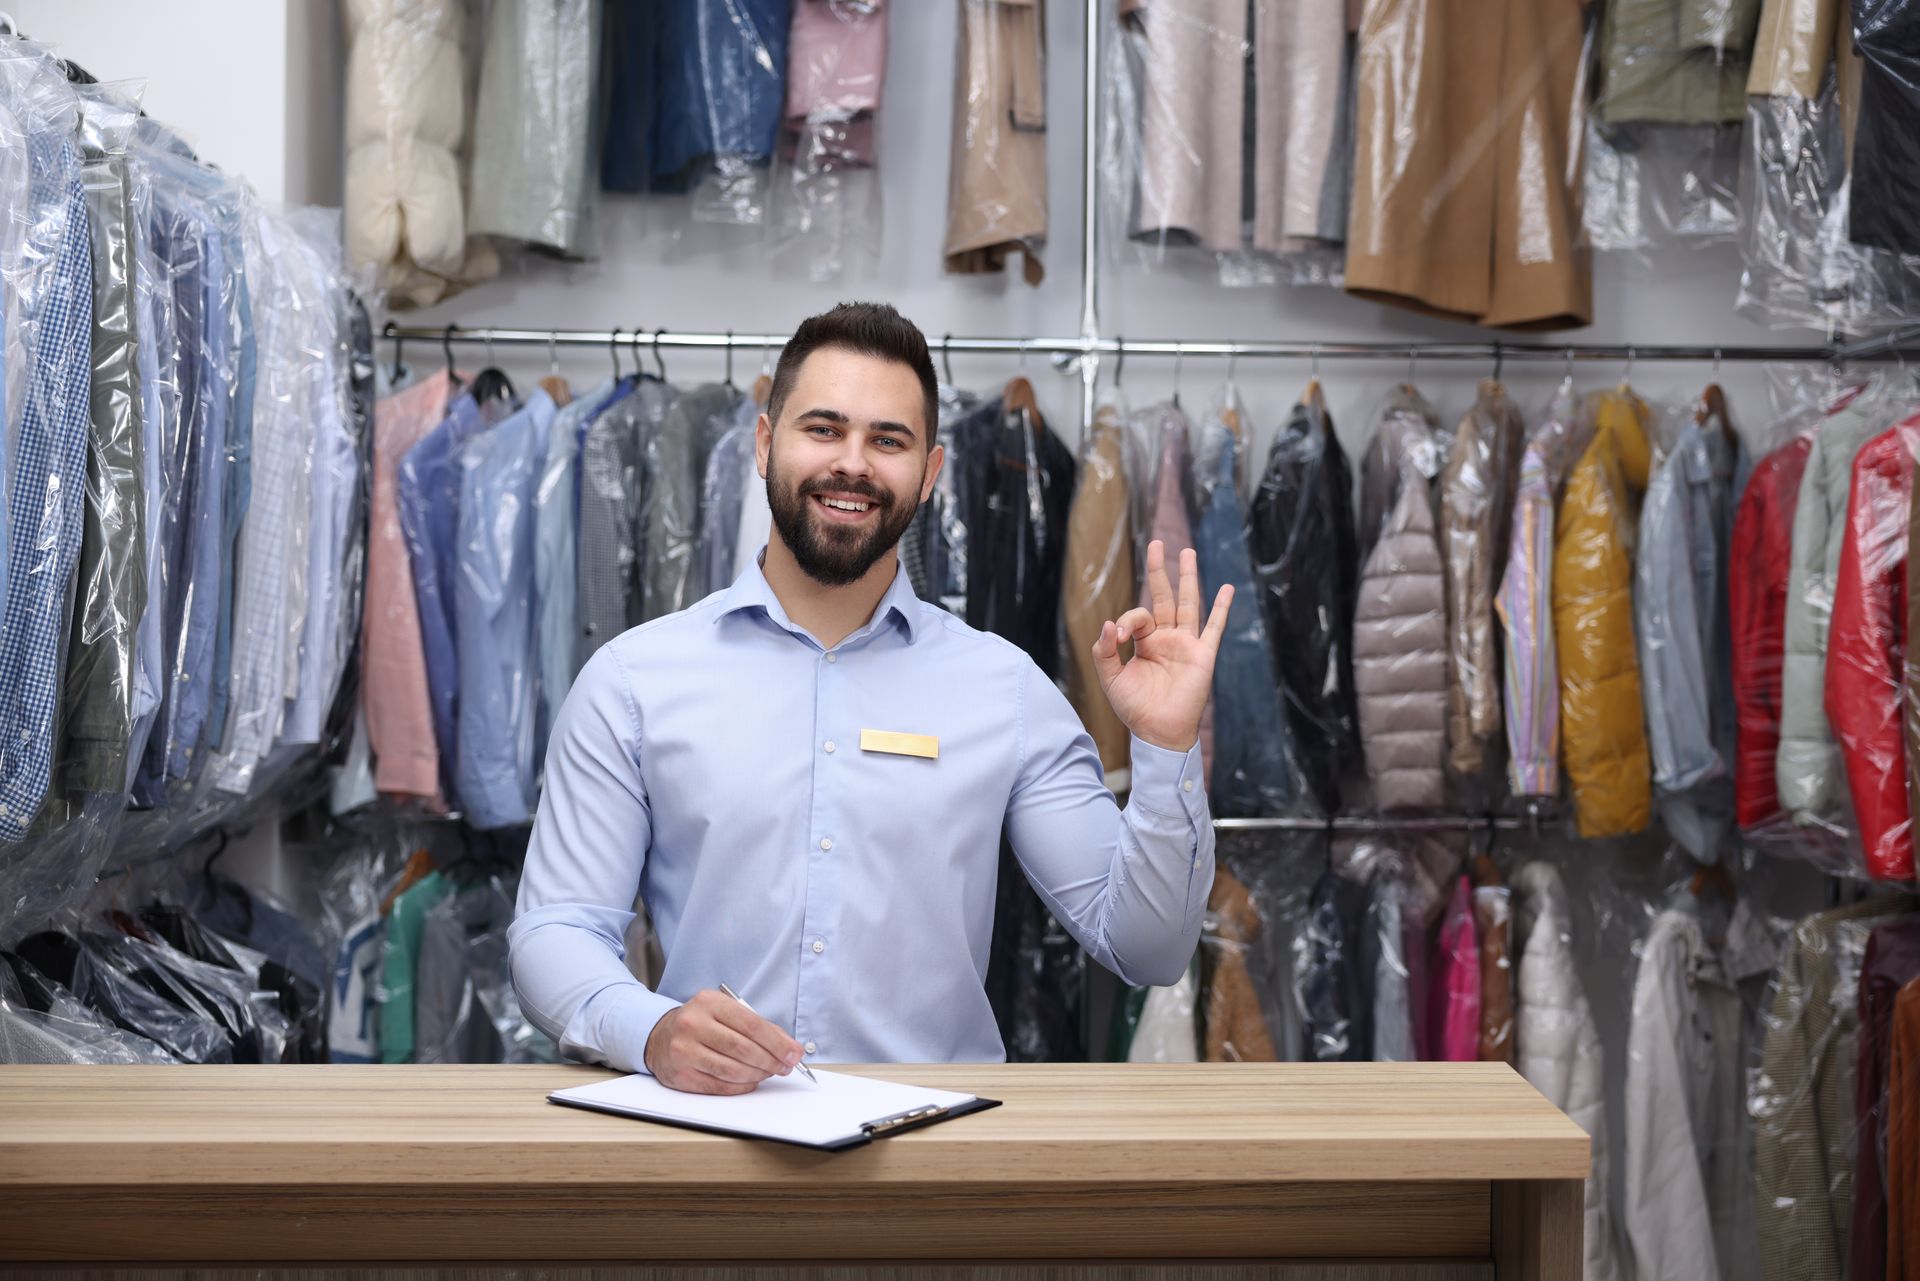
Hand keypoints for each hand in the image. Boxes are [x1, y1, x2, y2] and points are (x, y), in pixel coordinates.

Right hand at [643, 989, 805, 1094]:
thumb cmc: (701, 1023)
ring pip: (733, 1070)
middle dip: (771, 1060)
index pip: (751, 1024)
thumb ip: (758, 1026)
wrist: (659, 1037)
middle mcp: (693, 1024)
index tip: (794, 1053)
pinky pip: (720, 1086)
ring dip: (758, 1075)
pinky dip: (741, 1086)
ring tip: (768, 1073)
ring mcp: (684, 1051)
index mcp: (708, 1002)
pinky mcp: (681, 1075)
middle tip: (785, 1066)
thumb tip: (789, 1047)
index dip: (777, 1042)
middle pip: (743, 1048)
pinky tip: (750, 1081)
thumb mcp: (725, 1012)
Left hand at [1091, 540, 1230, 752]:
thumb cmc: (1135, 708)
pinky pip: (1214, 628)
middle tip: (1157, 543)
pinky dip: (1221, 609)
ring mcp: (1186, 645)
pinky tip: (1226, 589)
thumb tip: (1109, 622)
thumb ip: (1104, 652)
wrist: (1158, 732)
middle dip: (1159, 570)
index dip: (1126, 620)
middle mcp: (1167, 638)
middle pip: (1164, 596)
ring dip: (1188, 578)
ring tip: (1187, 552)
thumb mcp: (1111, 678)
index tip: (1116, 636)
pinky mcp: (1203, 655)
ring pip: (1188, 603)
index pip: (1138, 615)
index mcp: (1145, 642)